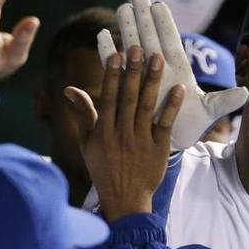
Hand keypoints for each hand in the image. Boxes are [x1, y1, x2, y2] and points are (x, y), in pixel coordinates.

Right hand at [65, 45, 183, 221]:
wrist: (124, 199)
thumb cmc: (104, 168)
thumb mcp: (87, 143)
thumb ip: (83, 114)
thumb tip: (69, 89)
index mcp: (103, 131)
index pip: (109, 97)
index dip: (112, 75)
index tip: (117, 54)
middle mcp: (121, 133)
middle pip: (129, 97)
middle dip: (133, 72)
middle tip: (138, 48)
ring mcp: (141, 141)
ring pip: (147, 106)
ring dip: (153, 82)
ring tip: (158, 59)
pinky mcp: (158, 149)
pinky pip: (165, 124)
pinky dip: (172, 106)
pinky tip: (179, 88)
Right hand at [98, 0, 247, 150]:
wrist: (171, 143)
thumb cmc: (191, 125)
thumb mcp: (209, 112)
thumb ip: (225, 101)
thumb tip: (247, 92)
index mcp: (178, 71)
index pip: (171, 42)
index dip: (164, 24)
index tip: (159, 4)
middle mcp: (160, 70)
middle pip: (150, 38)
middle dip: (144, 17)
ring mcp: (143, 78)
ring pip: (133, 48)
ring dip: (127, 29)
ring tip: (122, 7)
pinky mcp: (128, 88)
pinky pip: (116, 68)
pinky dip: (109, 53)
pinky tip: (102, 35)